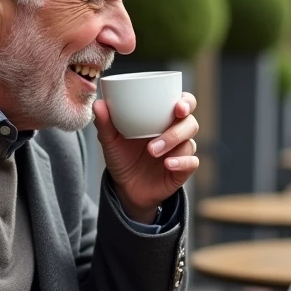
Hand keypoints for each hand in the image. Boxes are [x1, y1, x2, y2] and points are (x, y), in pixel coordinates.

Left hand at [94, 93, 198, 223]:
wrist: (125, 188)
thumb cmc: (121, 157)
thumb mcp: (110, 141)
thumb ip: (105, 122)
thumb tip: (98, 104)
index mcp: (163, 119)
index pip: (184, 103)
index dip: (186, 102)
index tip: (178, 105)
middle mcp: (175, 133)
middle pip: (190, 122)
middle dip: (182, 123)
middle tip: (173, 123)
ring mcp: (180, 152)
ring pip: (190, 142)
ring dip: (173, 141)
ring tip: (152, 150)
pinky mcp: (183, 170)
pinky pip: (192, 163)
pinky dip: (182, 162)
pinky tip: (167, 164)